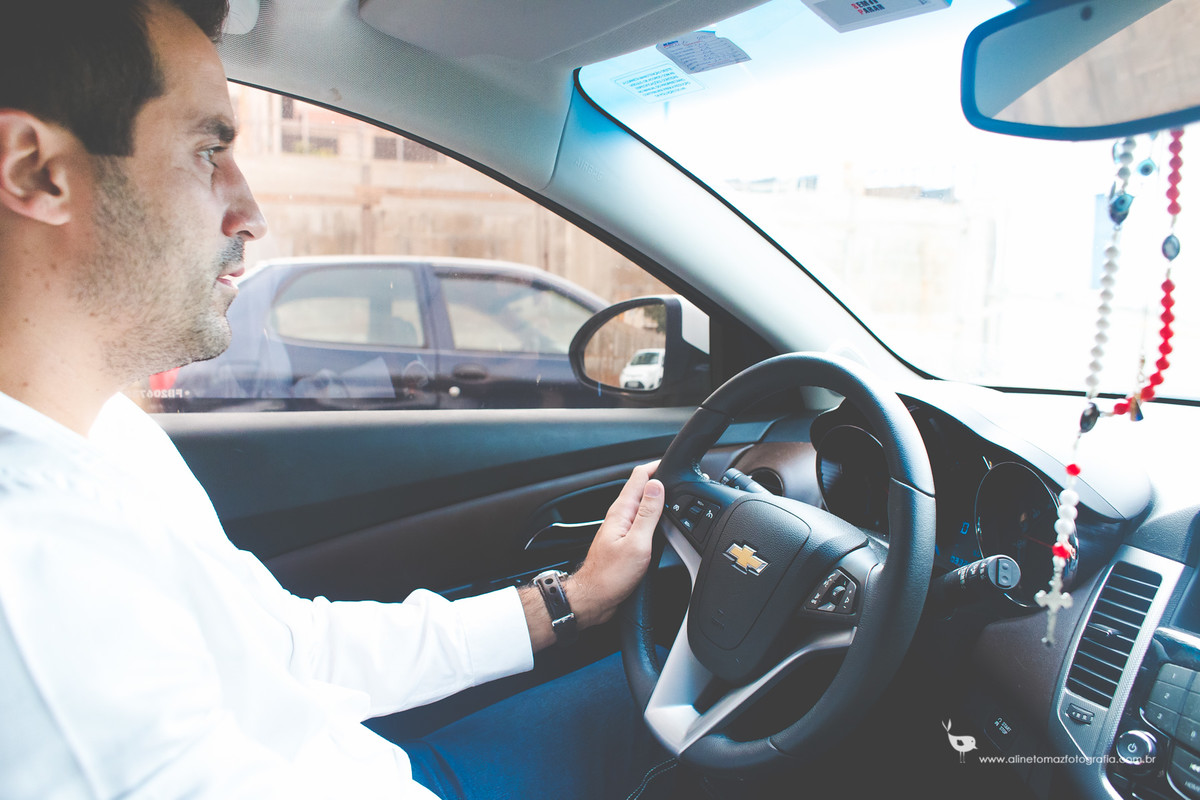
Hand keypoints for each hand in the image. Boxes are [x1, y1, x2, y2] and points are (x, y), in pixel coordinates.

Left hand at [566, 462, 663, 628]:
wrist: (594, 598)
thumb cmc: (610, 576)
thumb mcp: (637, 543)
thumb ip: (648, 514)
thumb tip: (657, 486)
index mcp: (622, 511)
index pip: (639, 476)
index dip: (657, 466)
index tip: (674, 464)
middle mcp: (620, 516)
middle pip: (641, 488)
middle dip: (660, 480)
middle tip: (680, 478)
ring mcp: (621, 528)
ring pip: (642, 504)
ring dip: (657, 497)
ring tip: (675, 495)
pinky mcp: (624, 541)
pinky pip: (641, 520)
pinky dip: (653, 516)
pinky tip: (662, 522)